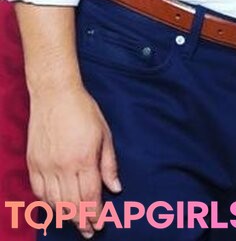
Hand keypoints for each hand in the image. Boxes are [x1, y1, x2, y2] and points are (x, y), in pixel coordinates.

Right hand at [26, 84, 120, 238]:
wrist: (55, 95)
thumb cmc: (84, 111)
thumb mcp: (104, 134)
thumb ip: (109, 163)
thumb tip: (116, 188)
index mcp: (84, 158)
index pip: (90, 195)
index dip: (95, 214)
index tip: (99, 224)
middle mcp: (63, 166)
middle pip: (72, 203)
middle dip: (81, 221)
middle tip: (88, 232)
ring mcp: (45, 166)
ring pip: (54, 201)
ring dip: (65, 216)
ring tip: (75, 224)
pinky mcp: (33, 163)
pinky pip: (39, 191)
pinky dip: (47, 204)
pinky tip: (55, 209)